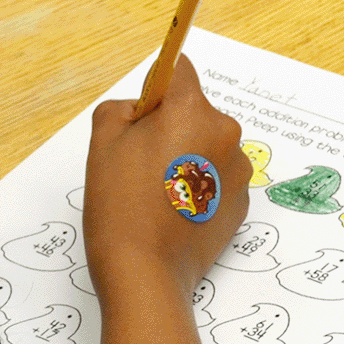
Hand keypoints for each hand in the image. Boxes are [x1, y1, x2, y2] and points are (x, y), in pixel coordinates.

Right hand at [82, 61, 250, 287]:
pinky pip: (217, 180)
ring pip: (207, 148)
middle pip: (194, 113)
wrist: (145, 272)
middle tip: (140, 165)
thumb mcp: (102, 142)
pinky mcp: (241, 203)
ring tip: (157, 194)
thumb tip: (140, 108)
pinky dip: (200, 189)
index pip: (179, 70)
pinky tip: (174, 212)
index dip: (156, 89)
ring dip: (188, 160)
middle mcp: (224, 133)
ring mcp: (238, 170)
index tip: (142, 114)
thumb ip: (120, 108)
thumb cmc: (120, 206)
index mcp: (191, 110)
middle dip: (171, 130)